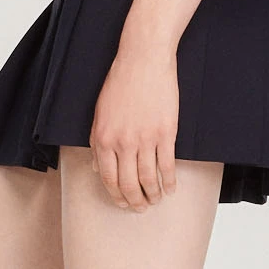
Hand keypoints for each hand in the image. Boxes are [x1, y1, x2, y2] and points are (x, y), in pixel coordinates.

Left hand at [88, 42, 178, 210]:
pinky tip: (170, 188)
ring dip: (152, 194)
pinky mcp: (165, 132)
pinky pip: (166, 165)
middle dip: (134, 201)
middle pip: (127, 183)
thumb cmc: (120, 83)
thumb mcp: (100, 113)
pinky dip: (169, 181)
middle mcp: (122, 142)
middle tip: (140, 208)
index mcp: (103, 138)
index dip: (116, 195)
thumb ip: (97, 142)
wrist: (143, 60)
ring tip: (156, 200)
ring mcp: (144, 138)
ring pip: (148, 178)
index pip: (108, 178)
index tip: (123, 203)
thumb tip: (97, 168)